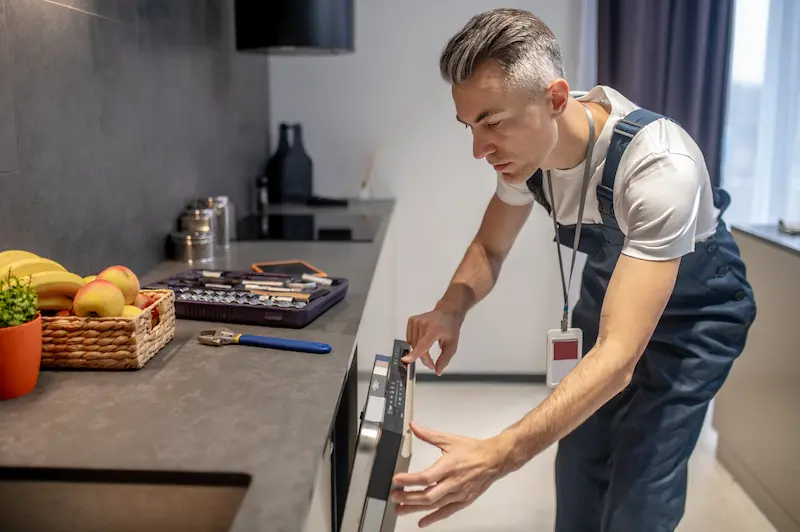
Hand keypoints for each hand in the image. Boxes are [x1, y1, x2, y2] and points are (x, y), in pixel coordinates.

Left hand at [391, 422, 508, 527]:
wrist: (494, 459)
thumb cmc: (474, 450)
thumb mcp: (448, 439)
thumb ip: (428, 435)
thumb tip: (414, 427)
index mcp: (449, 466)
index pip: (425, 477)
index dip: (409, 480)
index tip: (397, 480)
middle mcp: (453, 482)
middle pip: (428, 495)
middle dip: (408, 498)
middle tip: (394, 496)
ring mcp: (458, 494)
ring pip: (434, 505)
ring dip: (416, 508)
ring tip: (401, 509)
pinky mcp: (463, 501)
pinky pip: (446, 512)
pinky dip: (433, 517)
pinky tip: (422, 521)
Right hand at [403, 304, 463, 374]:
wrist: (447, 313)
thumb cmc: (450, 328)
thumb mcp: (452, 345)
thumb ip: (444, 360)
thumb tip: (437, 371)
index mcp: (435, 329)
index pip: (423, 344)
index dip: (415, 354)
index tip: (406, 360)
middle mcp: (424, 323)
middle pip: (418, 348)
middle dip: (424, 358)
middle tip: (431, 363)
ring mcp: (416, 321)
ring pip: (412, 344)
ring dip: (419, 351)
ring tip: (429, 347)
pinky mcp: (411, 320)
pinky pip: (409, 338)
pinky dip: (415, 343)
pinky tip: (423, 339)